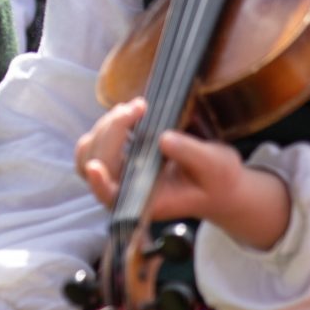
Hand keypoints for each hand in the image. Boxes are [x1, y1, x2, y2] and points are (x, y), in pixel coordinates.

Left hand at [77, 98, 291, 251]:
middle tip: (138, 107)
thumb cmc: (217, 180)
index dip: (99, 183)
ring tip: (135, 109)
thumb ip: (190, 153)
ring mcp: (118, 176)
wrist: (217, 184)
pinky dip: (107, 127)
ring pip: (91, 151)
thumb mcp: (215, 165)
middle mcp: (125, 192)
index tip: (96, 167)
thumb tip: (162, 138)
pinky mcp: (119, 161)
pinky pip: (97, 144)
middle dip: (112, 131)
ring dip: (106, 126)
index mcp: (146, 202)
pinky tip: (130, 114)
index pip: (111, 197)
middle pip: (96, 163)